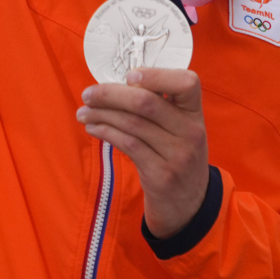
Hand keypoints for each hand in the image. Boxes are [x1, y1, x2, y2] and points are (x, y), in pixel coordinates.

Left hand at [77, 67, 210, 237]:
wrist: (190, 203)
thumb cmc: (177, 157)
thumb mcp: (181, 130)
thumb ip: (161, 108)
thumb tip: (116, 85)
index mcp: (196, 113)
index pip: (187, 82)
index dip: (156, 75)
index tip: (128, 75)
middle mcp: (191, 131)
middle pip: (148, 102)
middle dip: (112, 94)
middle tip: (88, 93)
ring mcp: (177, 155)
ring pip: (132, 124)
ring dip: (102, 114)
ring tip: (84, 112)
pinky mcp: (161, 175)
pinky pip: (128, 145)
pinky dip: (106, 133)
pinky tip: (94, 128)